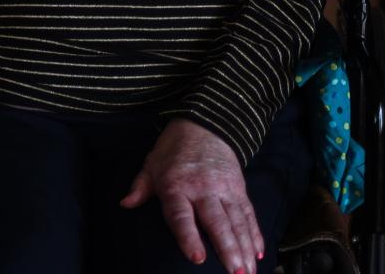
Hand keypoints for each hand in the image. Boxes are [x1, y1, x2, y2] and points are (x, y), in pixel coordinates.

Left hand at [120, 120, 262, 273]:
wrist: (204, 125)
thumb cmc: (173, 149)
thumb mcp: (151, 164)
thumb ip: (140, 187)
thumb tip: (125, 204)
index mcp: (176, 186)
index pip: (181, 215)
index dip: (188, 237)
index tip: (197, 258)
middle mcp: (202, 189)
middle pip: (216, 223)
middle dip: (228, 250)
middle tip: (236, 273)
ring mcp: (224, 189)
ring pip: (237, 222)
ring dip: (245, 247)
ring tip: (250, 271)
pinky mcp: (239, 188)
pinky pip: (248, 213)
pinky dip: (255, 233)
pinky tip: (259, 251)